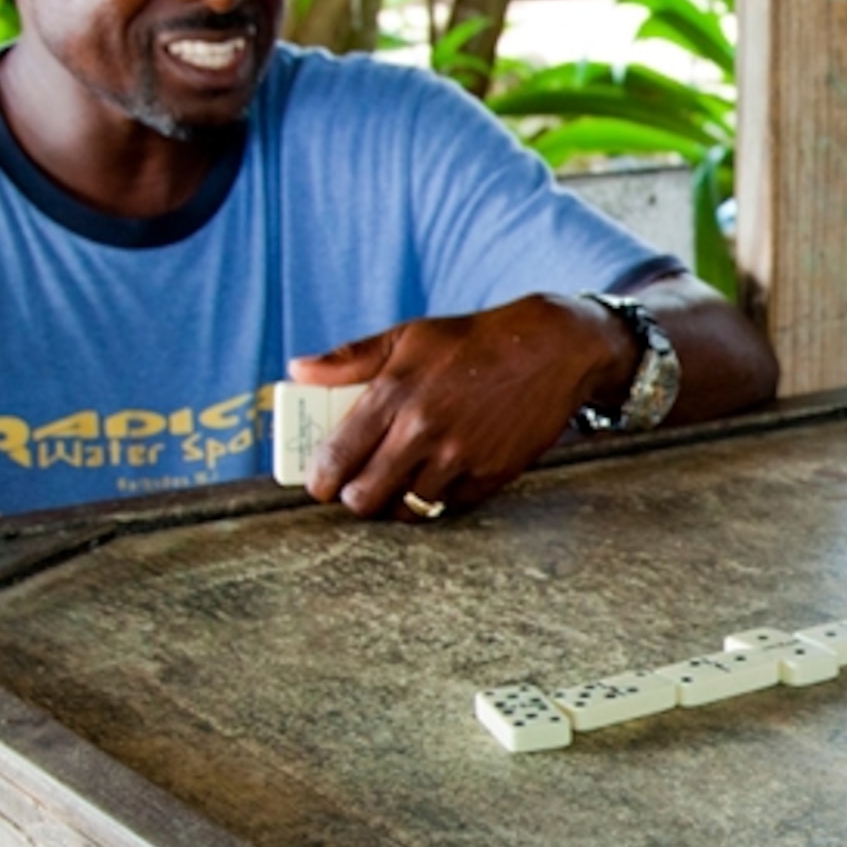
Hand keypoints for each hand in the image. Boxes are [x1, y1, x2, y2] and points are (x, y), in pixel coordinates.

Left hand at [288, 295, 624, 519]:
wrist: (549, 350)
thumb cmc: (471, 342)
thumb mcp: (408, 337)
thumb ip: (349, 359)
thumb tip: (298, 370)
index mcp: (394, 394)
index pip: (337, 458)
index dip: (320, 480)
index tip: (320, 482)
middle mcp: (423, 431)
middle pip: (365, 497)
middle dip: (354, 498)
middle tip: (358, 486)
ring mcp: (459, 458)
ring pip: (407, 509)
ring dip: (396, 502)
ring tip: (397, 483)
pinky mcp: (490, 476)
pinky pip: (448, 506)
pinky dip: (438, 498)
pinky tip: (437, 475)